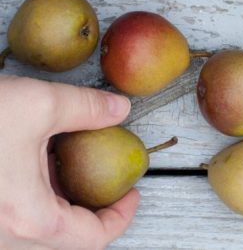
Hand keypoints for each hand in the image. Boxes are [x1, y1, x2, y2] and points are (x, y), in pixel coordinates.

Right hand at [0, 76, 135, 249]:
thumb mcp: (37, 104)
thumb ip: (86, 108)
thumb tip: (119, 108)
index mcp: (28, 220)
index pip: (92, 238)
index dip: (121, 217)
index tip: (132, 194)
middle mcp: (3, 238)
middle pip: (64, 240)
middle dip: (90, 211)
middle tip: (105, 182)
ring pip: (35, 232)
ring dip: (58, 205)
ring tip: (65, 167)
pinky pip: (11, 221)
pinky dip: (31, 200)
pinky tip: (28, 164)